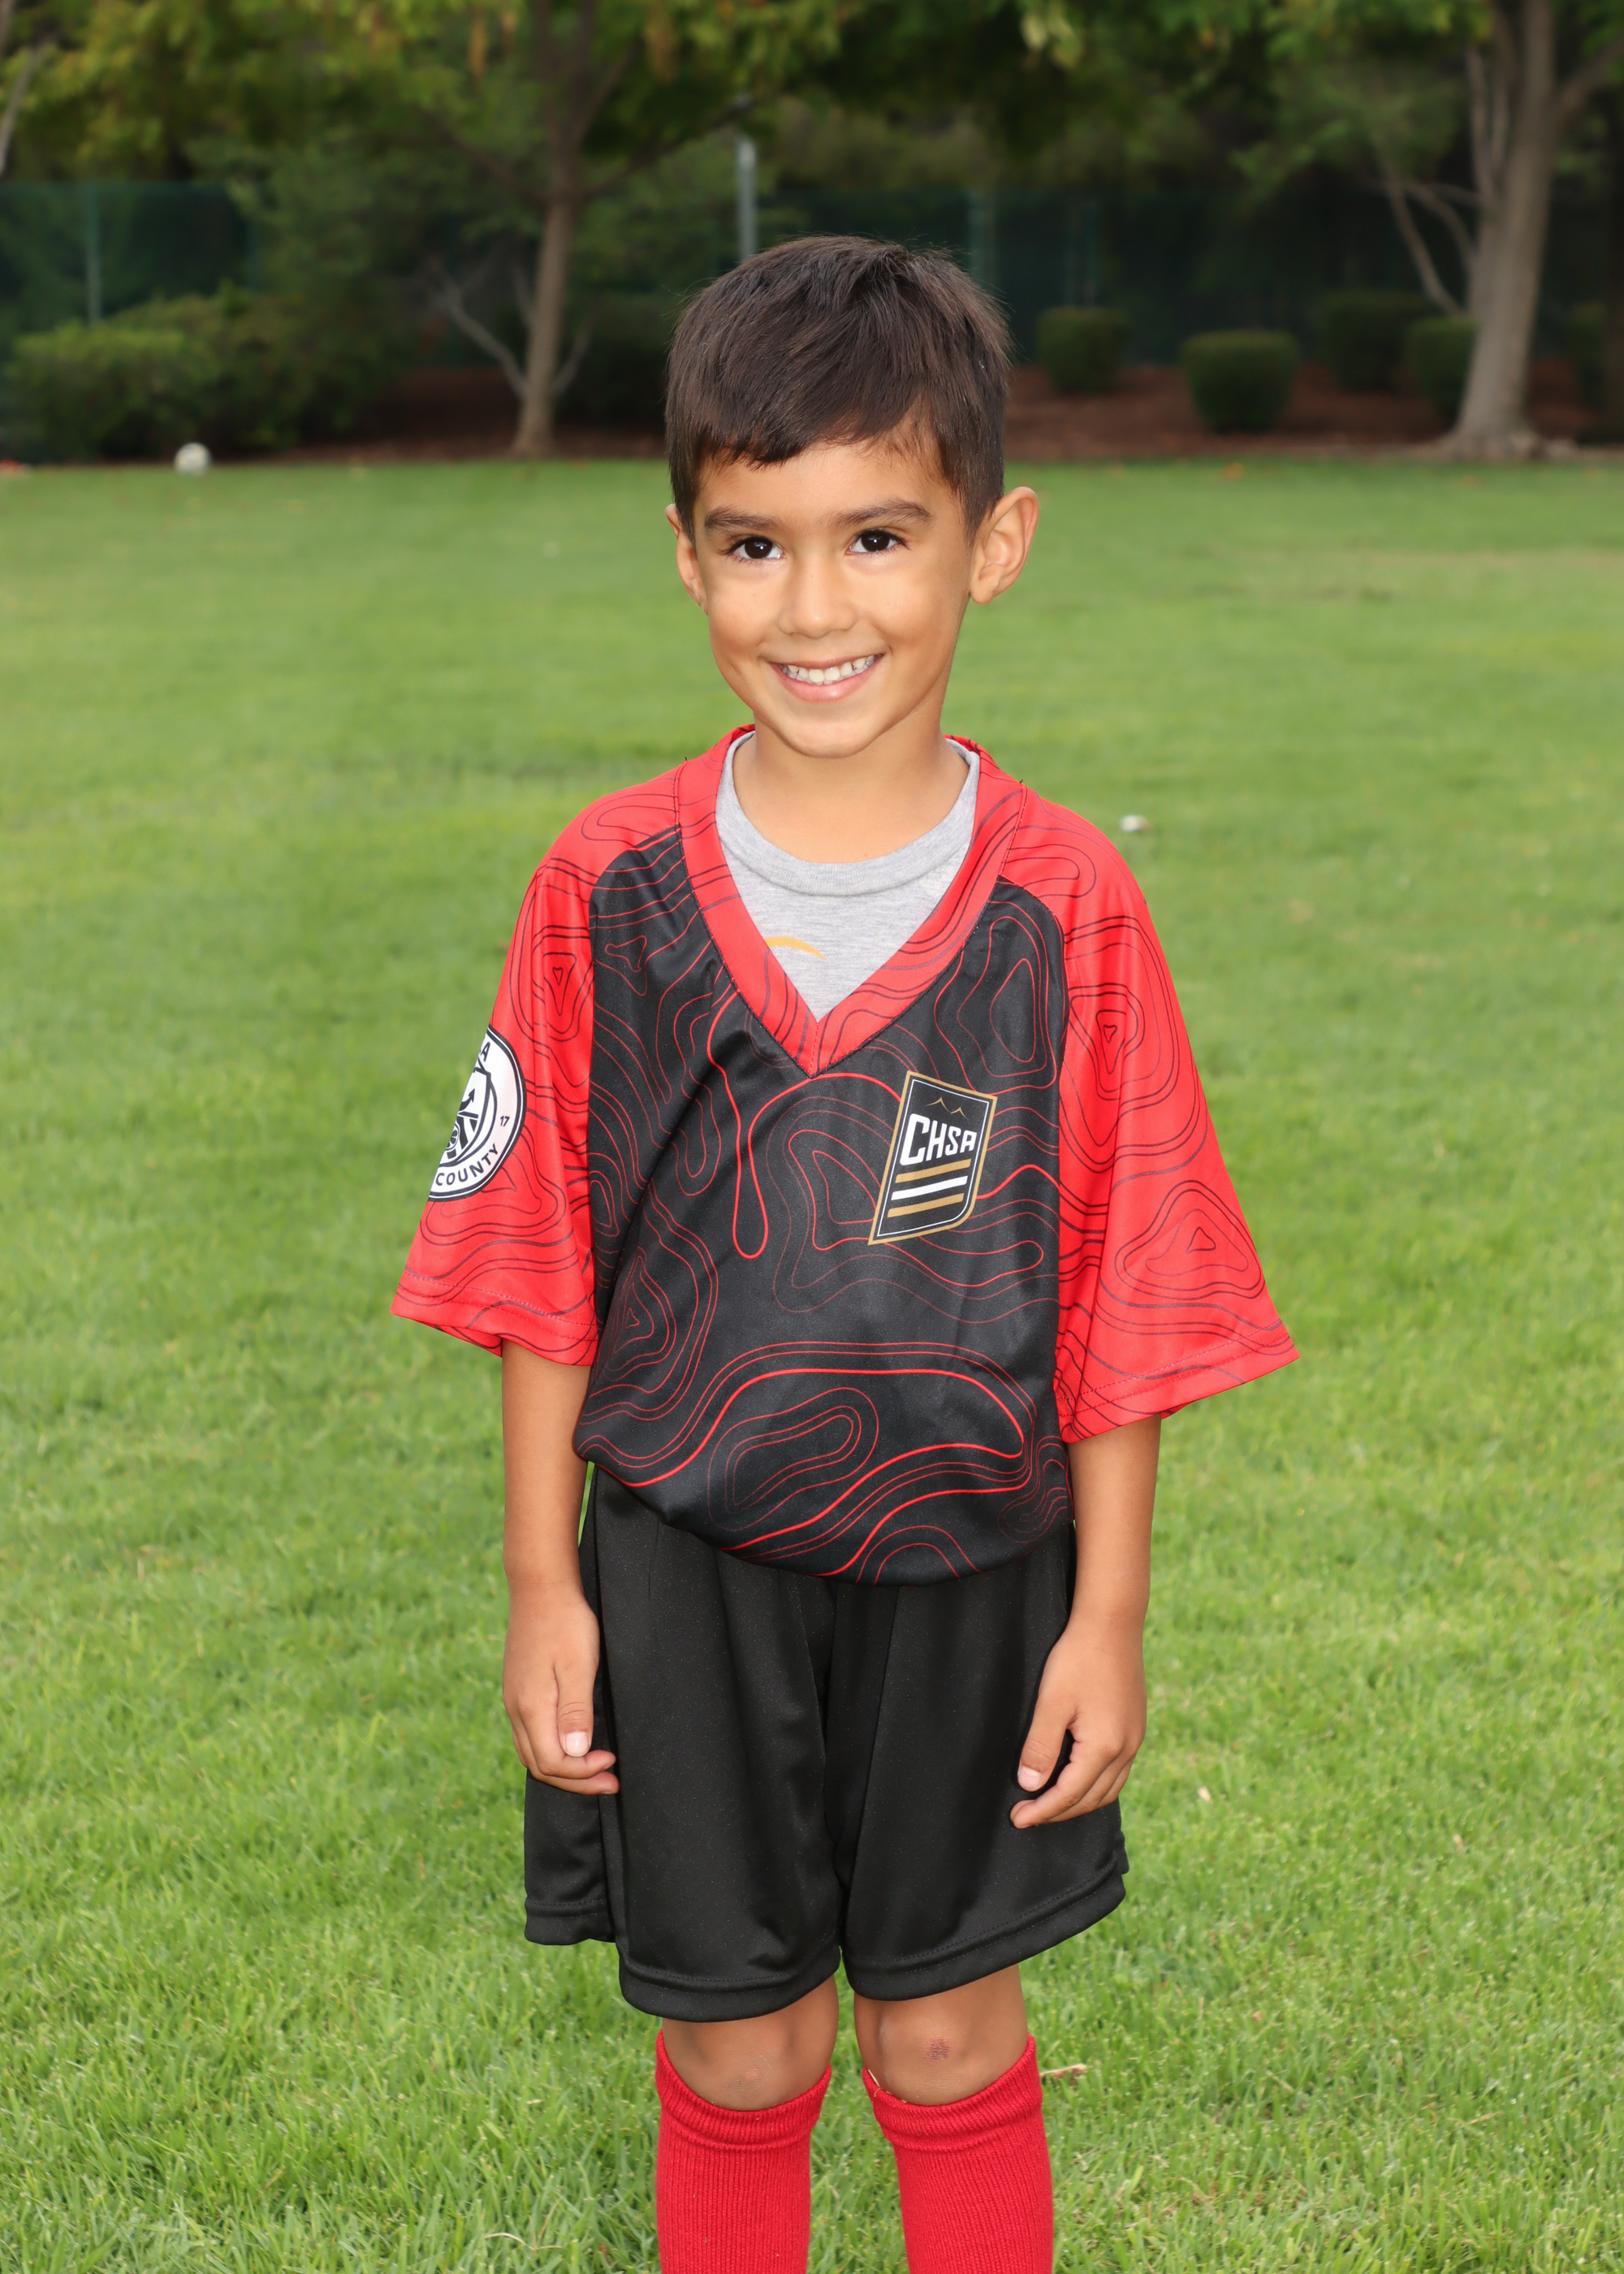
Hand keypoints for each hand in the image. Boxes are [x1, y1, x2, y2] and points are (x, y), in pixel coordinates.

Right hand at [503, 1582, 618, 1795]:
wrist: (540, 1588)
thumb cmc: (565, 1624)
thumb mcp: (578, 1666)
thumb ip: (575, 1711)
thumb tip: (575, 1754)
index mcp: (531, 1708)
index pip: (552, 1763)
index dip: (583, 1773)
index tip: (612, 1763)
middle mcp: (516, 1710)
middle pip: (540, 1765)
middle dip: (576, 1780)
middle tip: (610, 1781)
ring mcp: (514, 1701)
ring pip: (532, 1753)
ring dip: (564, 1769)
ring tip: (595, 1770)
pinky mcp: (519, 1691)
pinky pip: (530, 1736)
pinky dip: (552, 1750)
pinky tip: (573, 1745)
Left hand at [1010, 1612, 1145, 1828]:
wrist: (1112, 1623)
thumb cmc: (1078, 1658)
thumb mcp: (1051, 1703)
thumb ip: (1040, 1747)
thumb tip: (1030, 1786)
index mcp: (1104, 1747)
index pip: (1069, 1795)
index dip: (1041, 1811)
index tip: (1017, 1820)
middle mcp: (1126, 1749)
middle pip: (1091, 1799)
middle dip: (1059, 1812)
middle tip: (1028, 1815)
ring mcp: (1135, 1738)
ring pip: (1108, 1789)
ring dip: (1079, 1801)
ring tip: (1050, 1803)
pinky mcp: (1136, 1726)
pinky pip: (1118, 1771)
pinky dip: (1096, 1784)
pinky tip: (1078, 1777)